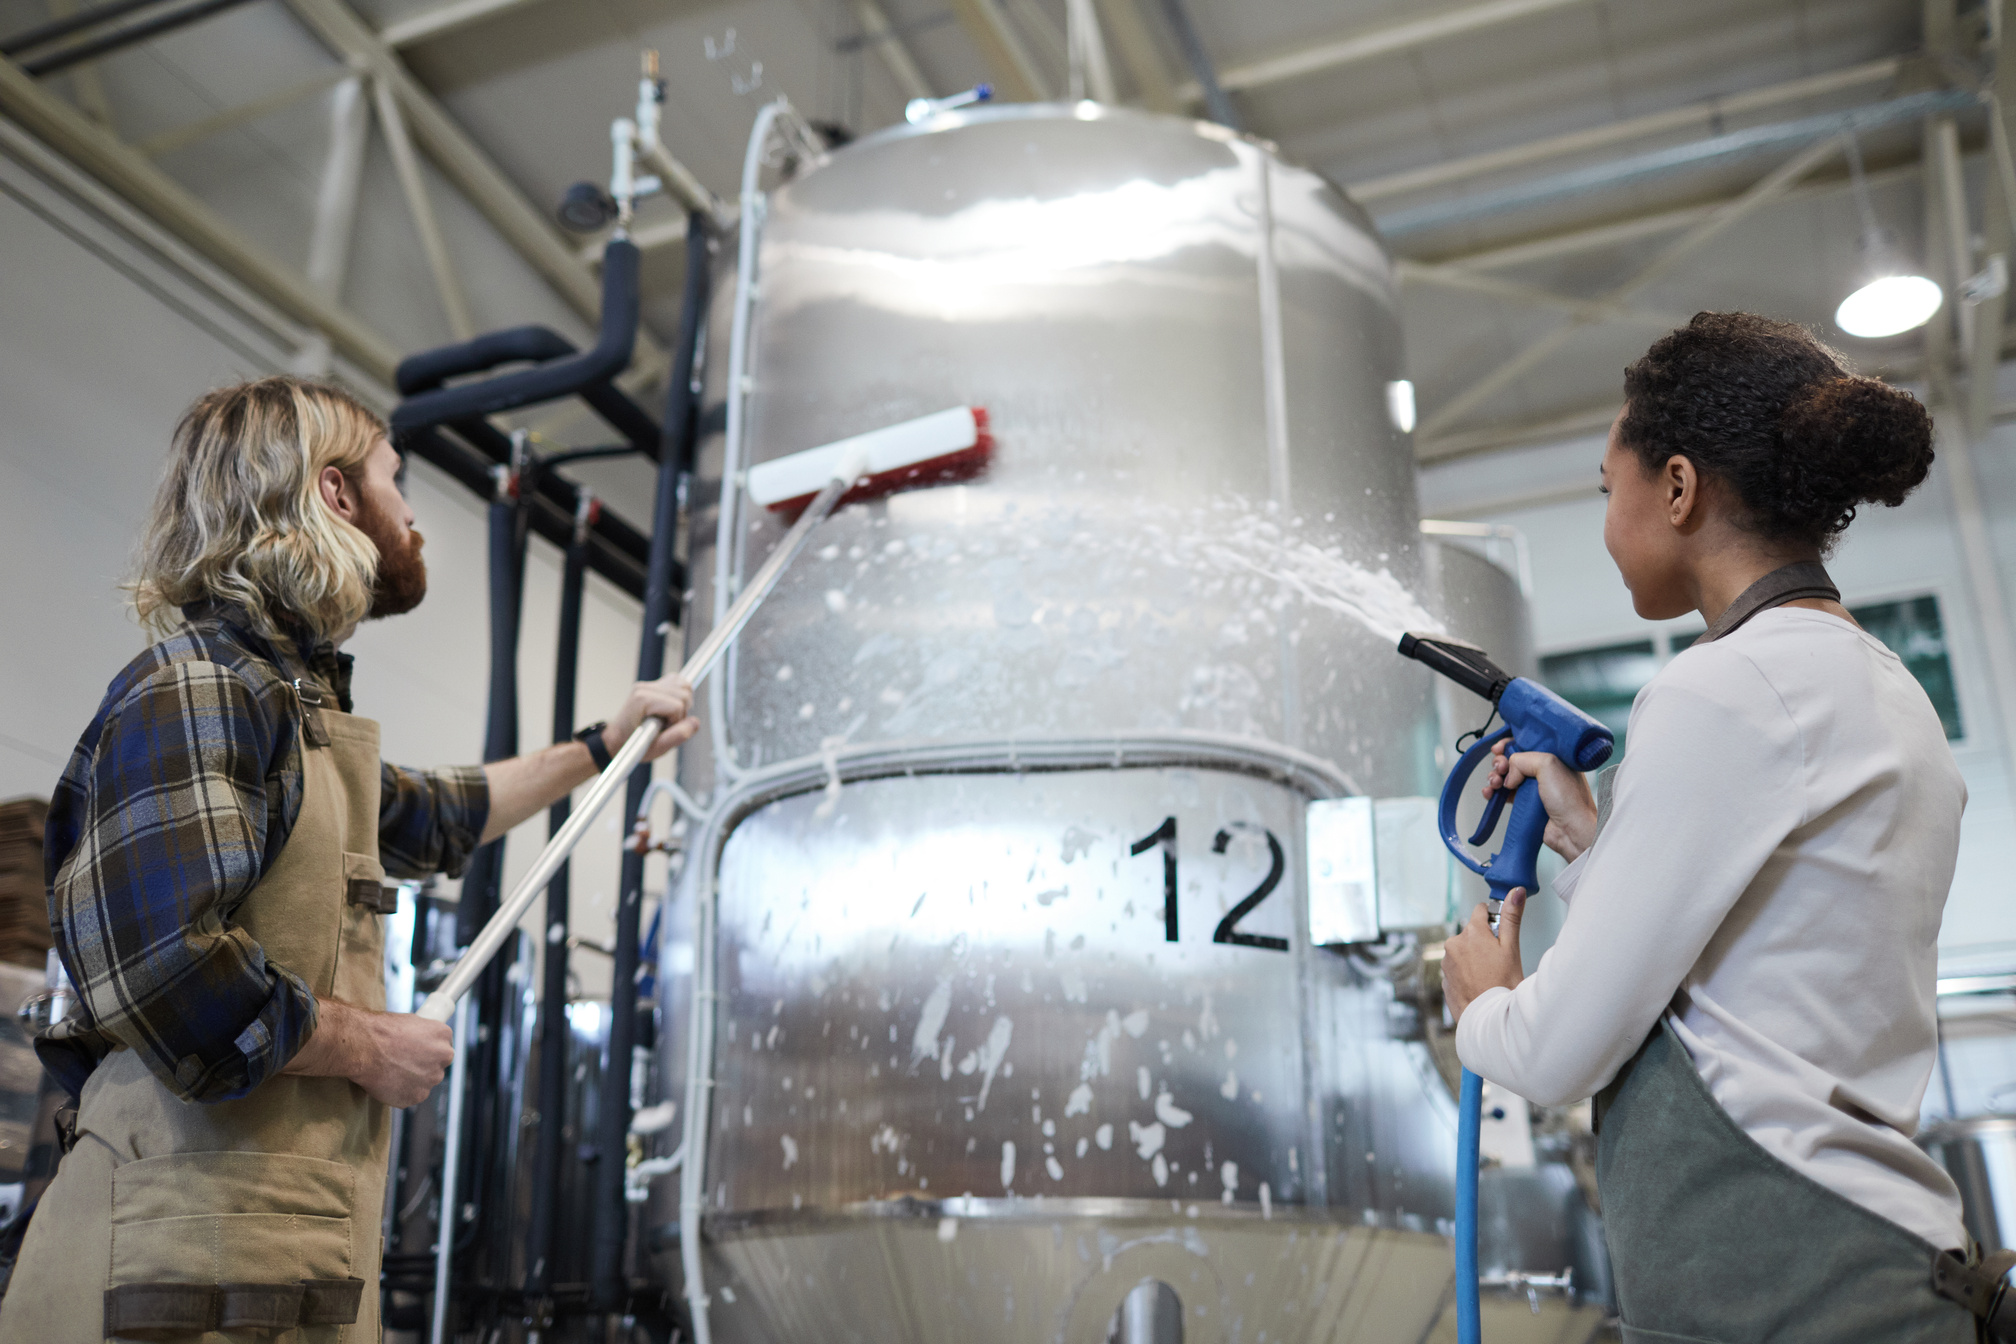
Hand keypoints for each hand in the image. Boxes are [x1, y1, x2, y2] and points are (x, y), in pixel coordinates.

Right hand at [350, 1009, 454, 1107]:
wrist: (363, 1047)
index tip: (419, 1052)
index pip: (444, 1046)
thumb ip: (423, 1034)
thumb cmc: (380, 1030)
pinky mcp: (416, 1096)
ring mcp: (431, 1079)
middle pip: (438, 1066)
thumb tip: (421, 1041)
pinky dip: (402, 1092)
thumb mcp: (409, 1021)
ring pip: (425, 1082)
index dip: (431, 1050)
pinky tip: (388, 1082)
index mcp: (443, 1035)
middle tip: (404, 1063)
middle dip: (425, 1066)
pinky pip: (412, 1096)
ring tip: (392, 1072)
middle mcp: (443, 1056)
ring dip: (414, 1080)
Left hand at [603, 676, 700, 763]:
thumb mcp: (656, 748)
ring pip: (684, 685)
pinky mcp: (654, 684)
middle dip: (681, 713)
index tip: (662, 731)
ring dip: (683, 704)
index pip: (677, 706)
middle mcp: (644, 688)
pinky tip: (671, 709)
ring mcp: (648, 684)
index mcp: (641, 700)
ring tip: (668, 717)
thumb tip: (695, 722)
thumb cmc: (632, 745)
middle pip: (683, 693)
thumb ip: (677, 736)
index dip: (675, 723)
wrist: (617, 739)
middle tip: (666, 725)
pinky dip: (681, 696)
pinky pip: (679, 682)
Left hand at [1441, 889, 1525, 1022]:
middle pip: (1472, 933)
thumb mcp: (1511, 948)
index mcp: (1471, 932)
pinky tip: (1479, 984)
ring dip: (1475, 958)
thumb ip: (1511, 917)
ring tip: (1490, 975)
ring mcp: (1446, 962)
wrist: (1488, 1018)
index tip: (1501, 934)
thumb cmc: (1502, 985)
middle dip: (1484, 942)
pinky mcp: (1444, 978)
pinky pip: (1457, 968)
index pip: (1481, 910)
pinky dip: (1467, 973)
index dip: (1494, 920)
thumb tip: (1516, 891)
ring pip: (1464, 951)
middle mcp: (1453, 944)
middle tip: (1499, 960)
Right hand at [1483, 741, 1598, 861]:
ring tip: (1495, 783)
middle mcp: (1544, 771)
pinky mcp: (1527, 804)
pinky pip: (1505, 794)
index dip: (1509, 745)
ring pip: (1506, 777)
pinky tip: (1490, 793)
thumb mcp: (1548, 764)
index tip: (1498, 749)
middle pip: (1513, 760)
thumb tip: (1509, 772)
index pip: (1526, 744)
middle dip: (1500, 763)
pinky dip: (1494, 792)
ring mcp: (1535, 788)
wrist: (1572, 830)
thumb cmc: (1570, 800)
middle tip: (1500, 769)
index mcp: (1553, 757)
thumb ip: (1523, 759)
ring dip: (1495, 777)